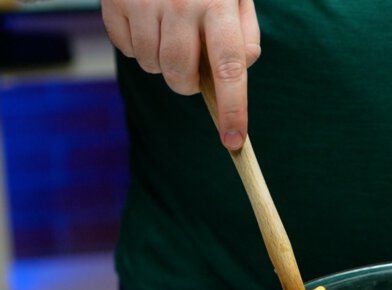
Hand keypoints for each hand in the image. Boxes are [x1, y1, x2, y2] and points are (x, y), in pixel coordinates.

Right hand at [101, 0, 261, 148]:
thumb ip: (244, 33)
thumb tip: (239, 70)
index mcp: (217, 5)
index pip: (230, 69)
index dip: (234, 110)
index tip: (233, 141)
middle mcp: (179, 6)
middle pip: (182, 78)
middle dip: (189, 84)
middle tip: (193, 64)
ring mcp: (143, 5)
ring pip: (153, 67)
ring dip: (164, 63)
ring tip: (171, 33)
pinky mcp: (114, 3)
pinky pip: (127, 50)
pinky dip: (139, 47)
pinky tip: (148, 23)